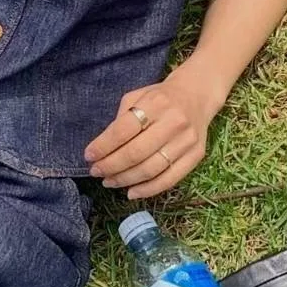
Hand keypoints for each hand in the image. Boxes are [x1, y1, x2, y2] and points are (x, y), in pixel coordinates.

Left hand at [83, 73, 218, 199]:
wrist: (197, 94)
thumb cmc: (160, 97)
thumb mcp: (137, 97)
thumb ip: (121, 120)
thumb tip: (102, 149)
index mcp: (156, 103)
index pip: (124, 129)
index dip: (103, 146)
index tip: (89, 156)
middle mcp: (174, 122)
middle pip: (136, 153)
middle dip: (111, 166)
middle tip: (96, 172)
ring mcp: (187, 140)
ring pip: (151, 169)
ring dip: (125, 180)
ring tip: (109, 182)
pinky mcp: (196, 155)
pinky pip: (170, 179)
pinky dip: (148, 190)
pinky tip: (131, 192)